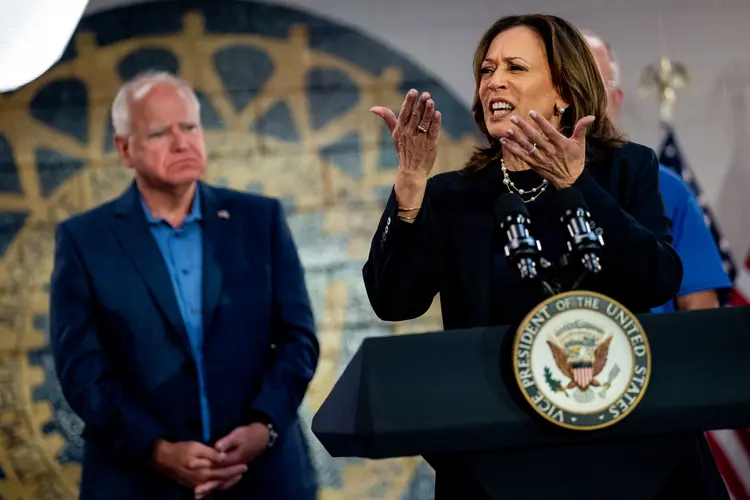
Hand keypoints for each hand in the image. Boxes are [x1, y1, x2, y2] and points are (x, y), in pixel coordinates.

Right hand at [152, 439, 246, 489]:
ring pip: (216, 485)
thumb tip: (224, 457)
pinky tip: (222, 480)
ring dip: (227, 481)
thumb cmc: (180, 450)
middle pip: (221, 480)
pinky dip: (218, 484)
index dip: (234, 469)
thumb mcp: (195, 448)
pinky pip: (209, 487)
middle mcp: (201, 481)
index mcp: (203, 471)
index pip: (223, 471)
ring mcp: (196, 484)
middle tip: (244, 469)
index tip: (245, 465)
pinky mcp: (193, 484)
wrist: (162, 459)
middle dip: (233, 476)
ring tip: (237, 475)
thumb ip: (210, 454)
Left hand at [193, 424, 269, 497]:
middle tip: (196, 492)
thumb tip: (217, 447)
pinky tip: (209, 489)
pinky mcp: (234, 470)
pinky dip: (217, 486)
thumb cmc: (248, 435)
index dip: (206, 470)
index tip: (196, 473)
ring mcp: (235, 470)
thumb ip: (227, 442)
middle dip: (208, 485)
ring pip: (223, 482)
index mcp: (234, 459)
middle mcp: (234, 467)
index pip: (218, 467)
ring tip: (199, 494)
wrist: (261, 437)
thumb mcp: (237, 435)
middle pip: (220, 478)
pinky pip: (226, 481)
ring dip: (211, 488)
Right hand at [371, 90, 441, 206]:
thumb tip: (373, 108)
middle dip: (420, 104)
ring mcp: (420, 139)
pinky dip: (435, 122)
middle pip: (415, 116)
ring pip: (424, 122)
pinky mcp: (430, 144)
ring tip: (431, 101)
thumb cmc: (403, 150)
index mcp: (401, 130)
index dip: (409, 102)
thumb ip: (387, 119)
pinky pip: (433, 131)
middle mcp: (410, 134)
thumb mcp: (394, 134)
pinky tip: (437, 113)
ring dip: (428, 111)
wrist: (411, 171)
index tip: (413, 91)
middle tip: (425, 94)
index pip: (404, 113)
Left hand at [500, 110, 594, 188]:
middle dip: (524, 127)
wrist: (570, 181)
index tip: (532, 113)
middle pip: (534, 138)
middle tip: (514, 118)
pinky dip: (512, 149)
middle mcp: (549, 151)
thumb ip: (582, 129)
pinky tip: (504, 142)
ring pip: (526, 146)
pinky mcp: (534, 164)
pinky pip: (522, 156)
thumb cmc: (575, 160)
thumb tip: (591, 116)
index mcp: (560, 144)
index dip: (540, 122)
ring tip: (507, 130)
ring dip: (516, 138)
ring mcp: (540, 158)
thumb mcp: (580, 144)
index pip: (549, 131)